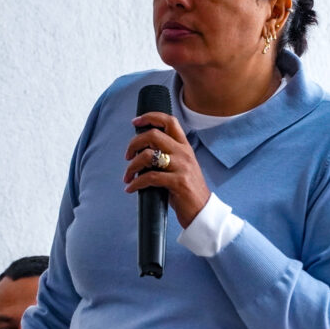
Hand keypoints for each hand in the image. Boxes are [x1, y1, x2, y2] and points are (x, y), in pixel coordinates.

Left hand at [123, 111, 210, 228]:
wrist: (202, 212)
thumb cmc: (186, 190)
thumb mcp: (180, 167)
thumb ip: (166, 155)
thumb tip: (141, 151)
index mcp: (184, 147)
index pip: (169, 121)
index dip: (150, 117)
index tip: (135, 122)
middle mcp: (184, 153)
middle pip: (153, 135)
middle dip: (134, 144)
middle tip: (127, 156)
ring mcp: (182, 167)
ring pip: (148, 156)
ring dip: (132, 166)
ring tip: (127, 177)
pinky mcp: (178, 182)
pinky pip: (150, 177)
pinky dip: (136, 183)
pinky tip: (130, 188)